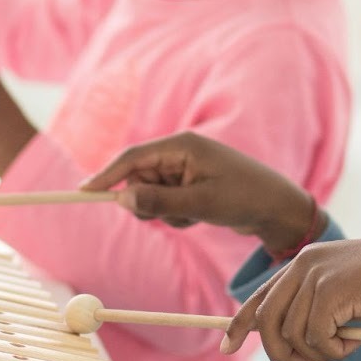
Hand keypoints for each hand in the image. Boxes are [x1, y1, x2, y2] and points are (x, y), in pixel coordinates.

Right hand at [79, 131, 319, 256]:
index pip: (133, 157)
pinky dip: (176, 215)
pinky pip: (165, 203)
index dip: (106, 174)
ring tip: (194, 215)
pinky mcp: (189, 184)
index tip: (83, 192)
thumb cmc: (244, 197)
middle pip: (137, 177)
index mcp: (182, 145)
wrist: (277, 207)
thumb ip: (160, 201)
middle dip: (145, 201)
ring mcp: (184, 168)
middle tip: (171, 215)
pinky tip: (200, 215)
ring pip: (150, 194)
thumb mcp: (201, 203)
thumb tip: (123, 198)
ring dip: (164, 211)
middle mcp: (180, 152)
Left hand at [222, 238, 360, 360]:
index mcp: (302, 261)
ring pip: (293, 337)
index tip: (227, 348)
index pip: (259, 296)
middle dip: (284, 354)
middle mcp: (301, 264)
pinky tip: (357, 338)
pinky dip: (336, 351)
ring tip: (347, 344)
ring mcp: (314, 276)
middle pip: (267, 323)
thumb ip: (315, 308)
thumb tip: (288, 345)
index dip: (239, 324)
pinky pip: (316, 341)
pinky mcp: (328, 291)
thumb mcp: (344, 293)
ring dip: (320, 354)